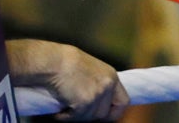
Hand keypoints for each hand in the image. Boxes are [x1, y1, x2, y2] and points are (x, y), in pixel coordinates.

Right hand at [7, 40, 128, 120]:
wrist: (54, 61)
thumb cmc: (66, 61)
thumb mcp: (90, 69)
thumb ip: (98, 82)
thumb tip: (96, 100)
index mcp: (111, 76)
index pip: (123, 101)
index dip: (115, 112)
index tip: (105, 116)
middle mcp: (107, 85)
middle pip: (103, 113)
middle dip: (90, 115)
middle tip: (77, 110)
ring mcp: (97, 95)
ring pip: (89, 117)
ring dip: (76, 116)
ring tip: (65, 106)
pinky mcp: (85, 103)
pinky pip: (76, 118)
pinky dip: (65, 117)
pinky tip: (59, 111)